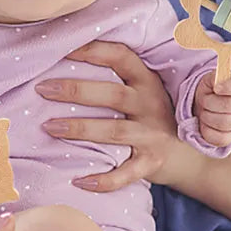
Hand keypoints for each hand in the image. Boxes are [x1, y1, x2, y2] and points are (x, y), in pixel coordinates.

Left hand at [35, 41, 184, 190]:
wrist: (188, 154)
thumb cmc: (149, 116)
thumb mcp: (141, 90)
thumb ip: (114, 77)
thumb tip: (62, 63)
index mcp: (146, 81)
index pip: (120, 57)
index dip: (92, 50)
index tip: (61, 49)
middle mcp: (151, 105)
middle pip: (113, 94)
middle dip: (75, 91)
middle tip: (42, 89)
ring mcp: (152, 135)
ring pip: (114, 132)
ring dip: (80, 129)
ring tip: (49, 127)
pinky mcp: (151, 163)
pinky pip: (126, 174)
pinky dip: (104, 180)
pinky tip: (79, 181)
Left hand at [192, 72, 230, 147]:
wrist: (206, 104)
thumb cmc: (211, 90)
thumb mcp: (211, 79)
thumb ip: (215, 77)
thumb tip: (218, 83)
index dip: (228, 87)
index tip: (216, 88)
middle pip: (228, 106)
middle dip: (209, 102)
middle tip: (204, 99)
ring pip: (223, 123)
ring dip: (207, 116)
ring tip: (205, 111)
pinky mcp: (230, 138)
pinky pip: (218, 138)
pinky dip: (206, 130)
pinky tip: (206, 123)